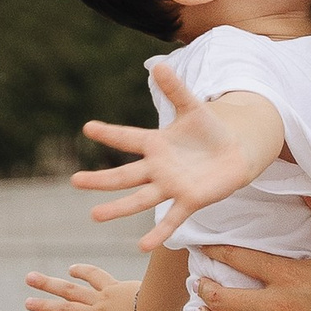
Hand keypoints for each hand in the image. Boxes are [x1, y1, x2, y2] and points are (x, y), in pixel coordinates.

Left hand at [25, 263, 153, 310]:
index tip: (71, 269)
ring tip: (27, 303)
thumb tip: (176, 281)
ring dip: (45, 305)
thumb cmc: (165, 302)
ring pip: (66, 307)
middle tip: (30, 278)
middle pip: (71, 289)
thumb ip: (158, 287)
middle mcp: (102, 300)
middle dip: (49, 284)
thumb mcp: (160, 289)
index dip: (81, 271)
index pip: (95, 276)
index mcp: (116, 289)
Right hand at [73, 59, 277, 251]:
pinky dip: (157, 233)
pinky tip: (142, 246)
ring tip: (94, 215)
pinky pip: (171, 219)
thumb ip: (175, 90)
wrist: (235, 153)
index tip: (87, 127)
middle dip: (100, 180)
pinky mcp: (189, 200)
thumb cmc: (209, 130)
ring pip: (140, 199)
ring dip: (118, 208)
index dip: (109, 133)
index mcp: (155, 144)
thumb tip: (159, 64)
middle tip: (74, 181)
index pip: (127, 138)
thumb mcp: (192, 107)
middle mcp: (158, 168)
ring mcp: (171, 186)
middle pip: (124, 175)